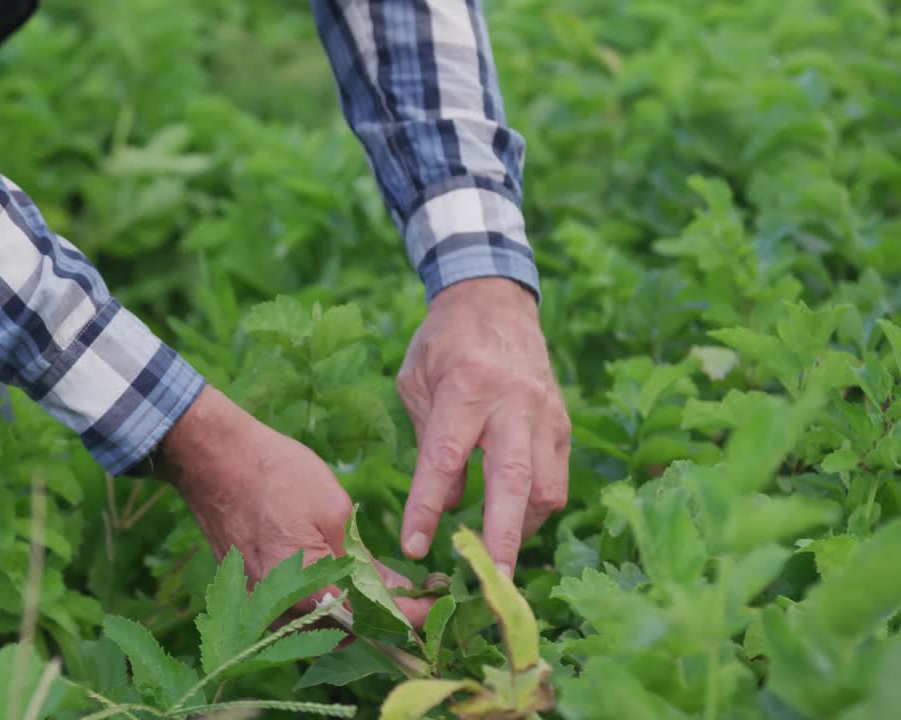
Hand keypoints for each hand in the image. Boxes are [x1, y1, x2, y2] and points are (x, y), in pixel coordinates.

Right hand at [157, 385, 431, 625]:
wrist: (214, 458)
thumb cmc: (275, 475)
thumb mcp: (334, 511)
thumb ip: (365, 563)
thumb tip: (399, 593)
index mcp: (305, 592)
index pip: (370, 621)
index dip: (409, 616)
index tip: (437, 603)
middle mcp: (279, 610)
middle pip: (344, 632)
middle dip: (382, 616)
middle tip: (414, 592)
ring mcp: (260, 605)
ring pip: (320, 624)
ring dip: (353, 609)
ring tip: (382, 583)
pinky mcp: (251, 593)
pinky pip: (297, 610)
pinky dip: (324, 599)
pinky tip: (341, 575)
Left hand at [396, 278, 570, 576]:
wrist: (495, 297)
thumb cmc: (444, 342)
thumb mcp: (416, 382)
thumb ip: (428, 445)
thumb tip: (448, 508)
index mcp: (466, 385)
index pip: (445, 457)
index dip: (428, 506)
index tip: (415, 545)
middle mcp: (513, 401)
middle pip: (513, 480)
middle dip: (502, 537)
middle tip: (490, 582)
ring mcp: (545, 413)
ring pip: (546, 487)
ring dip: (521, 528)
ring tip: (494, 552)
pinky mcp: (563, 424)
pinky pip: (557, 479)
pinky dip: (535, 508)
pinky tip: (513, 520)